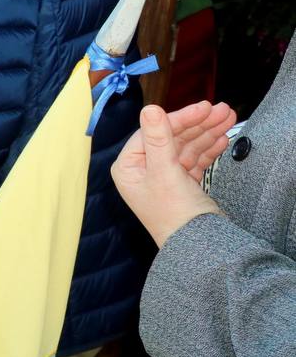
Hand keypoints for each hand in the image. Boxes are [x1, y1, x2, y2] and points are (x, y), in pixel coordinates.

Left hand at [111, 103, 230, 247]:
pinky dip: (208, 148)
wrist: (199, 248)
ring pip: (185, 146)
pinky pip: (194, 159)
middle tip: (221, 110)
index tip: (202, 108)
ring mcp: (163, 177)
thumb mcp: (165, 172)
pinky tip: (221, 138)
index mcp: (128, 167)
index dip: (179, 119)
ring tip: (227, 118)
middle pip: (170, 137)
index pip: (152, 132)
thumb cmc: (175, 216)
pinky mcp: (181, 185)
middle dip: (198, 123)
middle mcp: (142, 170)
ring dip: (207, 132)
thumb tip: (149, 108)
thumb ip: (158, 138)